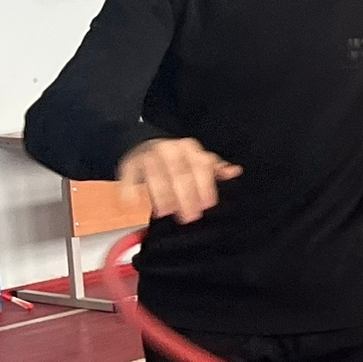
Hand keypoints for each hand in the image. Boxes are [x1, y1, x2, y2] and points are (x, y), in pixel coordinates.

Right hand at [117, 137, 241, 223]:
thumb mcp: (199, 161)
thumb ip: (216, 169)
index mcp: (191, 149)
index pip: (200, 167)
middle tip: (189, 217)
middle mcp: (170, 149)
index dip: (204, 187)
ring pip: (155, 174)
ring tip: (165, 212)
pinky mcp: (129, 163)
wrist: (146, 144)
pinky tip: (132, 202)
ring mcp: (148, 154)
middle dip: (185, 196)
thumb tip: (234, 172)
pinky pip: (128, 176)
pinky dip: (129, 189)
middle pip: (179, 173)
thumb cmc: (179, 159)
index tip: (207, 206)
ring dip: (160, 195)